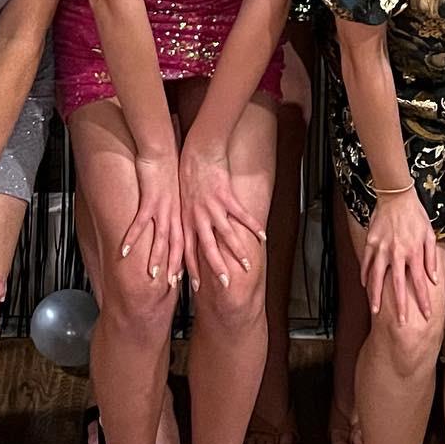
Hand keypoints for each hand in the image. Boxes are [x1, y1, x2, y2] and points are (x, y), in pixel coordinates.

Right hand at [121, 153, 184, 290]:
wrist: (163, 150)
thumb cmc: (170, 169)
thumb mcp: (180, 192)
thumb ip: (178, 209)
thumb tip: (178, 222)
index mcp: (183, 213)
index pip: (188, 243)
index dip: (188, 262)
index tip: (190, 280)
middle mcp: (176, 214)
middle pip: (179, 245)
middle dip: (178, 266)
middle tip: (176, 287)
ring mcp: (163, 209)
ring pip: (162, 238)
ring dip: (158, 258)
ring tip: (153, 276)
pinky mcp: (150, 201)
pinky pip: (140, 223)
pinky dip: (132, 238)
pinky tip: (124, 251)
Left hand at [179, 142, 265, 292]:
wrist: (197, 154)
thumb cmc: (188, 177)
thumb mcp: (181, 203)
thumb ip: (186, 222)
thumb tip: (187, 239)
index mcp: (187, 221)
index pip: (187, 251)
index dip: (190, 270)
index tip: (195, 288)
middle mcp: (199, 218)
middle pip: (207, 249)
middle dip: (216, 268)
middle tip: (225, 285)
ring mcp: (213, 208)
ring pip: (226, 235)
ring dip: (238, 252)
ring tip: (247, 266)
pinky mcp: (226, 197)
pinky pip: (242, 215)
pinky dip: (253, 227)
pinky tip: (263, 237)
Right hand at [361, 185, 438, 324]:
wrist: (396, 196)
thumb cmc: (416, 215)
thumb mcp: (429, 234)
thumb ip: (431, 258)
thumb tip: (434, 280)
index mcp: (414, 252)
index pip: (420, 282)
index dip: (423, 300)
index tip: (427, 315)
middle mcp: (397, 253)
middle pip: (397, 285)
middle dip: (400, 306)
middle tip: (402, 324)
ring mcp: (382, 249)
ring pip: (377, 277)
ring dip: (376, 296)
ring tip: (375, 311)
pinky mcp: (371, 243)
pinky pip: (366, 262)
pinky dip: (365, 275)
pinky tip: (365, 286)